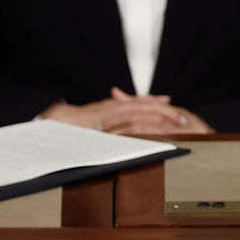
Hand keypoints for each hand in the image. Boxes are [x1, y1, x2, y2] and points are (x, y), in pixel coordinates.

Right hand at [40, 89, 208, 133]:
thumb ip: (107, 128)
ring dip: (161, 114)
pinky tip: (158, 122)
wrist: (55, 122)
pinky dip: (146, 118)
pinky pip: (131, 116)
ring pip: (142, 109)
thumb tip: (118, 135)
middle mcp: (114, 106)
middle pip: (145, 106)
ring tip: (178, 121)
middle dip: (165, 111)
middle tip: (184, 118)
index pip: (138, 104)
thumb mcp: (95, 127)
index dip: (155, 104)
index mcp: (112, 108)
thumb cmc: (73, 127)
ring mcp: (112, 110)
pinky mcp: (108, 117)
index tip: (171, 106)